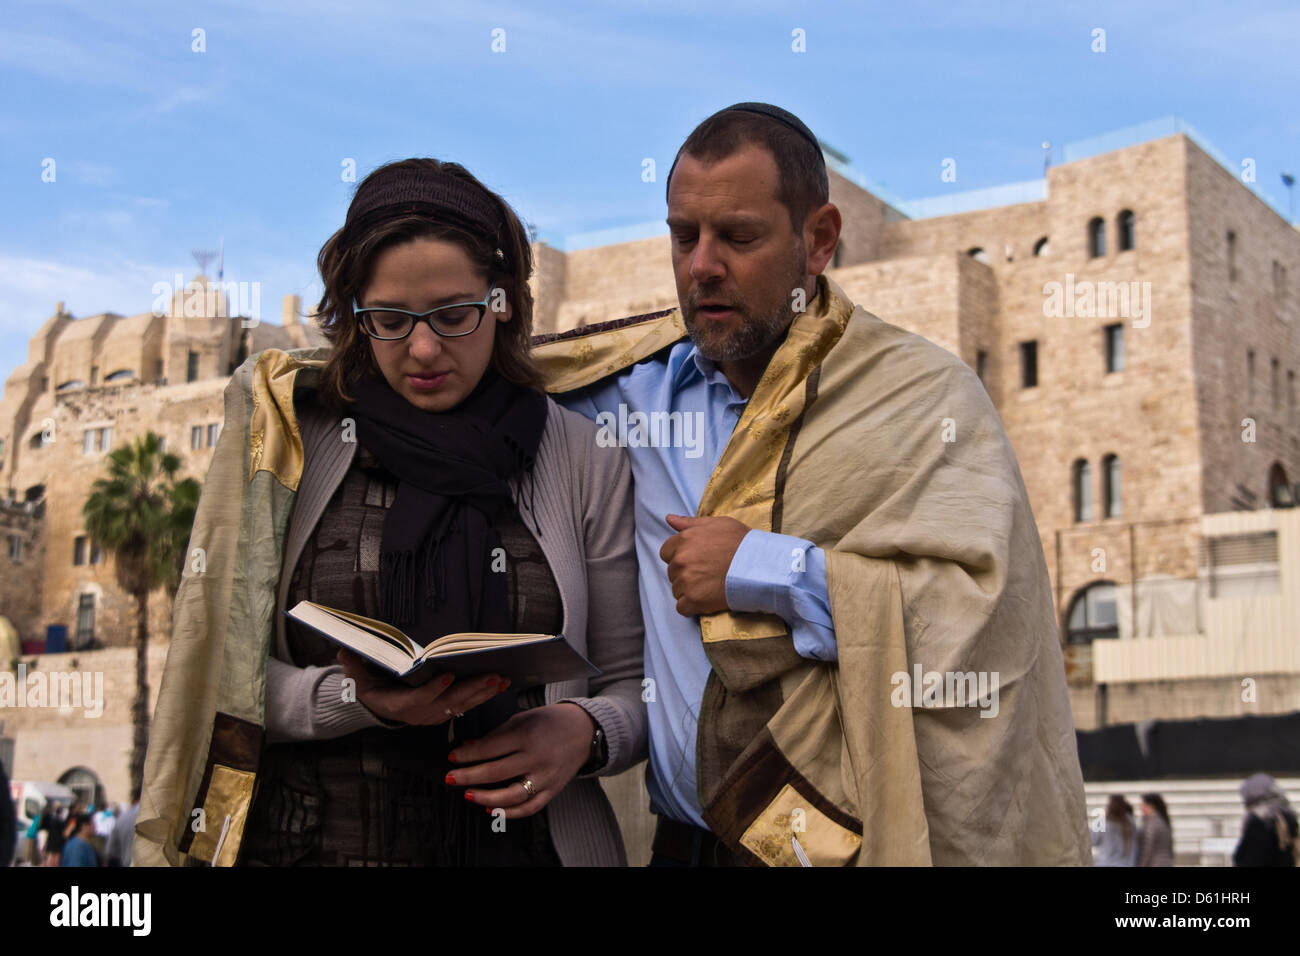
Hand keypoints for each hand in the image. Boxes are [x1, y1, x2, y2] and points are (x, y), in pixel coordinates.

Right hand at [336, 649, 508, 725]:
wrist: (379, 708)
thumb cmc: (371, 688)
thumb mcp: (358, 680)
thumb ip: (354, 667)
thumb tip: (344, 650)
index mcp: (399, 706)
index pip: (419, 700)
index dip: (434, 690)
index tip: (448, 675)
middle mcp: (421, 715)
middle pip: (449, 703)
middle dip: (472, 689)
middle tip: (492, 675)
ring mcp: (435, 715)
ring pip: (464, 705)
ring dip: (485, 692)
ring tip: (502, 678)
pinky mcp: (446, 713)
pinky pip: (468, 705)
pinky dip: (485, 694)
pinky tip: (501, 683)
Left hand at [445, 703, 595, 818]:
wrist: (585, 730)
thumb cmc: (550, 721)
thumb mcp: (523, 719)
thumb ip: (496, 734)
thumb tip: (467, 747)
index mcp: (527, 734)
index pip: (490, 748)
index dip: (467, 755)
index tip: (451, 757)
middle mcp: (537, 757)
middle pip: (496, 772)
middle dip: (468, 776)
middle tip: (450, 778)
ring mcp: (546, 776)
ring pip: (512, 795)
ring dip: (486, 798)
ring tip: (468, 795)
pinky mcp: (553, 790)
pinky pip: (529, 807)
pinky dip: (509, 812)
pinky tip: (491, 809)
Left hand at [658, 514, 750, 615]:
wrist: (759, 566)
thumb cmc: (742, 542)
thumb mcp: (717, 523)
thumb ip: (690, 523)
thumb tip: (669, 519)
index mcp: (684, 540)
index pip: (666, 553)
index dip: (680, 557)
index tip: (695, 560)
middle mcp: (681, 560)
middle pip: (672, 572)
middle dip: (686, 573)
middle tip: (707, 573)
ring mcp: (686, 581)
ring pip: (677, 590)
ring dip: (689, 590)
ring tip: (710, 585)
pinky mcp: (694, 600)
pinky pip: (682, 607)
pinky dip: (692, 606)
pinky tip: (707, 599)